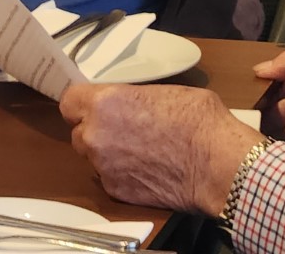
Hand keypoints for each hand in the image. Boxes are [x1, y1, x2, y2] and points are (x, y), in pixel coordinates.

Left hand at [60, 84, 264, 216]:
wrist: (216, 163)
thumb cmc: (198, 120)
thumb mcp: (165, 91)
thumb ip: (135, 98)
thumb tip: (132, 104)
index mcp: (105, 103)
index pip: (69, 101)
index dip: (81, 104)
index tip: (93, 106)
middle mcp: (96, 135)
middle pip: (79, 132)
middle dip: (96, 130)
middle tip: (121, 129)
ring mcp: (104, 167)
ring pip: (93, 157)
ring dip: (108, 153)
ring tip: (138, 151)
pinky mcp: (116, 192)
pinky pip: (109, 179)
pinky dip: (122, 174)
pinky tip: (146, 169)